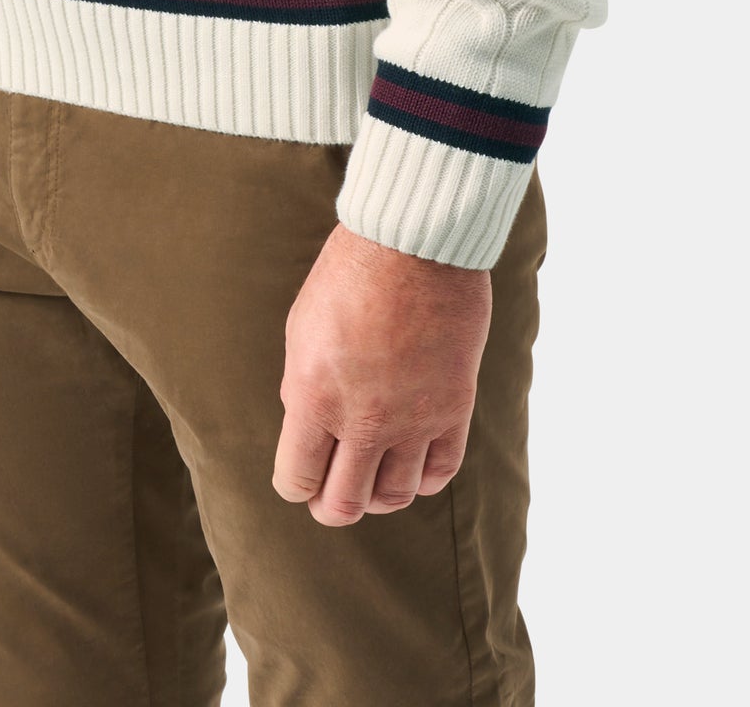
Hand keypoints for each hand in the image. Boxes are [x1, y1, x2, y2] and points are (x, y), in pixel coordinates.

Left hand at [273, 222, 491, 524]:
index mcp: (315, 398)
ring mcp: (413, 419)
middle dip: (331, 504)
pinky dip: (423, 478)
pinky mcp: (454, 409)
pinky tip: (413, 462)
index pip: (297, 481)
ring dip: (378, 495)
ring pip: (394, 497)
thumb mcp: (302, 330)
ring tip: (372, 478)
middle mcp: (364, 419)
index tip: (300, 477)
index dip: (295, 485)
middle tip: (332, 491)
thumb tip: (310, 429)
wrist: (415, 243)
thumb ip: (303, 389)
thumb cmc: (349, 275)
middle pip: (345, 505)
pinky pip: (440, 473)